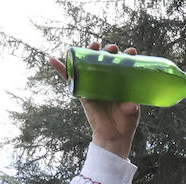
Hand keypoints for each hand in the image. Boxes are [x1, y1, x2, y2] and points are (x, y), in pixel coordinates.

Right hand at [48, 41, 141, 158]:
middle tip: (113, 48)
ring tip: (94, 44)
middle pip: (106, 61)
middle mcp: (107, 81)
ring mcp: (93, 84)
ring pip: (88, 65)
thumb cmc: (125, 124)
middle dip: (109, 51)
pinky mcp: (82, 91)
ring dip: (88, 52)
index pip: (124, 65)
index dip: (127, 56)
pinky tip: (53, 59)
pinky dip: (61, 69)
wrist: (113, 137)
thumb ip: (131, 110)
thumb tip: (130, 106)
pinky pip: (69, 79)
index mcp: (121, 83)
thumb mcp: (131, 116)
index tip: (132, 52)